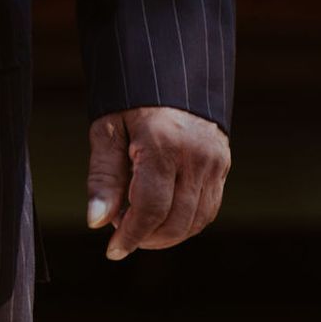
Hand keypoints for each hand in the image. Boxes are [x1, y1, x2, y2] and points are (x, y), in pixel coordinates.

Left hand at [86, 105, 230, 259]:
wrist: (168, 71)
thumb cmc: (128, 100)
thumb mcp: (106, 130)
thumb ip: (103, 177)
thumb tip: (97, 221)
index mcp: (162, 144)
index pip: (150, 209)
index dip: (130, 236)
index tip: (112, 250)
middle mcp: (195, 155)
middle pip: (176, 220)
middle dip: (146, 237)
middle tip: (120, 229)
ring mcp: (215, 161)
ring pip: (196, 220)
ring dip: (167, 234)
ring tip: (138, 223)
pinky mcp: (223, 164)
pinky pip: (208, 208)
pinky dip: (186, 222)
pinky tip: (161, 216)